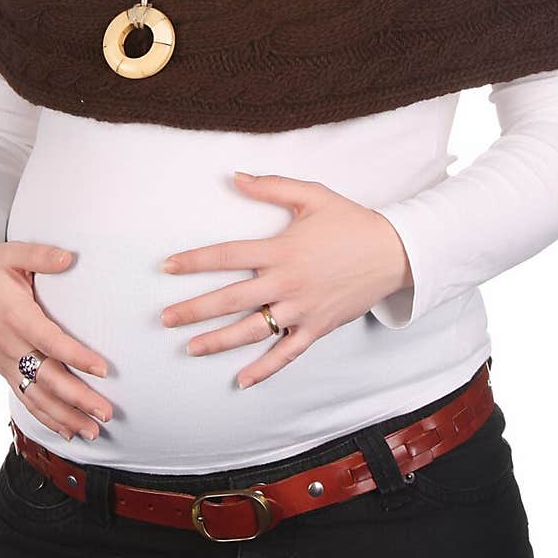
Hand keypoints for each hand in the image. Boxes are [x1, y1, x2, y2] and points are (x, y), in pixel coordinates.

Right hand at [0, 242, 112, 441]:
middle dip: (77, 399)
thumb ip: (40, 255)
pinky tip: (68, 430)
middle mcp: (10, 345)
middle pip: (46, 378)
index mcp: (15, 316)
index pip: (49, 342)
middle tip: (106, 413)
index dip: (76, 357)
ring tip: (93, 432)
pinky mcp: (4, 370)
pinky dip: (46, 418)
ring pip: (37, 396)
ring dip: (65, 417)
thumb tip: (68, 257)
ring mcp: (5, 362)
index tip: (103, 370)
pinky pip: (25, 399)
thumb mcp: (11, 253)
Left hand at [159, 173, 411, 388]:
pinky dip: (264, 370)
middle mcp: (287, 283)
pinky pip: (286, 354)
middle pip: (231, 299)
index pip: (226, 255)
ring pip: (252, 331)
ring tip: (190, 347)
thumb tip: (234, 177)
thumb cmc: (351, 221)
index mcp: (281, 250)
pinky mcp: (317, 329)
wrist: (394, 253)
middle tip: (164, 318)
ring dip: (218, 341)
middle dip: (194, 310)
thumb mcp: (312, 195)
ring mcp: (301, 311)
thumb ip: (271, 187)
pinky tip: (241, 381)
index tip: (166, 266)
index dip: (194, 260)